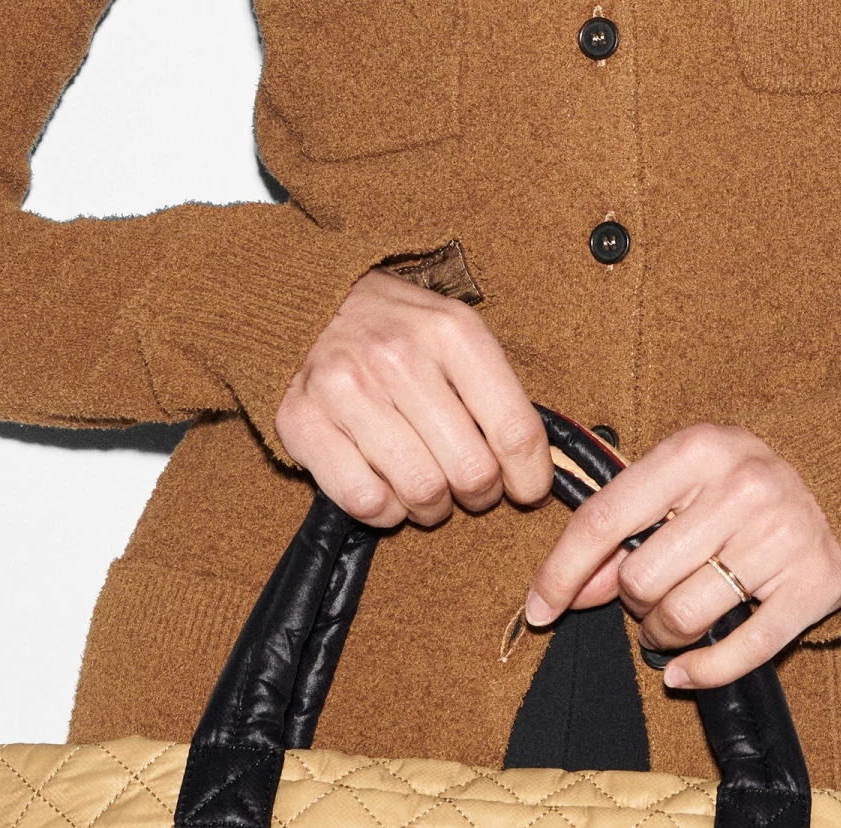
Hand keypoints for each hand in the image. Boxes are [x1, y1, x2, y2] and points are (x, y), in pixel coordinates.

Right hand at [276, 269, 552, 527]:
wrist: (307, 304)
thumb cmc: (396, 332)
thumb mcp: (455, 336)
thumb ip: (496, 393)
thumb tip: (538, 467)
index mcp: (451, 331)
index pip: (515, 431)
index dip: (530, 478)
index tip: (525, 490)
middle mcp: (398, 356)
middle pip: (471, 472)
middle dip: (478, 495)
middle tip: (466, 486)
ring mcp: (345, 389)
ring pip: (421, 493)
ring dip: (432, 508)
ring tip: (426, 488)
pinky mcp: (302, 422)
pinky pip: (367, 502)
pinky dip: (385, 511)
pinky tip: (385, 488)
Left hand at [525, 425, 840, 686]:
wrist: (840, 483)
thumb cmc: (735, 492)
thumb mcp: (673, 492)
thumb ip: (617, 535)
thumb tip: (562, 594)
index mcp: (698, 450)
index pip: (606, 520)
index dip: (562, 571)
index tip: (540, 610)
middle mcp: (745, 486)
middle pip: (642, 579)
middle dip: (633, 602)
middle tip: (652, 597)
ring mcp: (785, 534)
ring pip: (683, 617)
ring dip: (664, 635)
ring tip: (673, 622)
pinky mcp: (817, 583)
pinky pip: (741, 651)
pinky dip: (703, 672)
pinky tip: (684, 672)